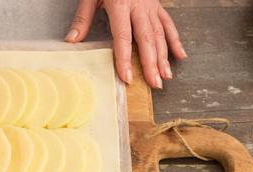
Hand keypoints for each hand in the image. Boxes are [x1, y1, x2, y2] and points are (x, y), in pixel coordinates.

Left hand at [65, 0, 186, 88]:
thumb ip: (82, 18)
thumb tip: (72, 40)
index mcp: (120, 4)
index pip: (123, 37)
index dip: (124, 59)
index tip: (127, 77)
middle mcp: (139, 7)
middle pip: (146, 39)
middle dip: (151, 64)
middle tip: (154, 83)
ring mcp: (151, 6)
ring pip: (160, 34)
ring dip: (164, 57)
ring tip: (165, 76)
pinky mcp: (158, 5)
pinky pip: (168, 24)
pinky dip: (175, 40)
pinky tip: (180, 56)